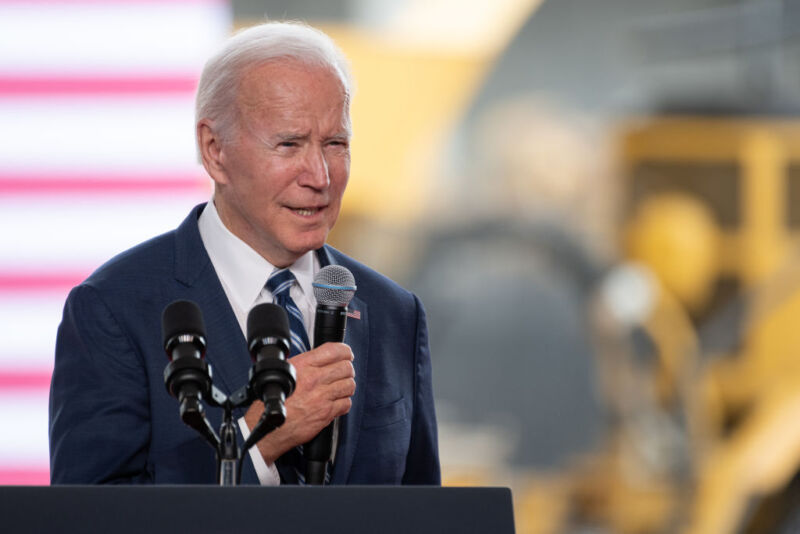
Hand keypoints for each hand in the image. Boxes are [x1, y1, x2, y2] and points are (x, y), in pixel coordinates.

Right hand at [244, 342, 354, 463]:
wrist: (268, 426)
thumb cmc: (271, 401)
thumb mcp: (284, 373)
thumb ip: (304, 364)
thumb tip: (321, 358)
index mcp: (303, 365)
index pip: (334, 350)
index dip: (345, 351)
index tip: (347, 355)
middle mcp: (313, 379)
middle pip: (346, 367)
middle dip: (347, 370)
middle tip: (343, 373)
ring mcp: (321, 396)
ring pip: (349, 384)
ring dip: (346, 386)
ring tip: (339, 388)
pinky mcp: (325, 413)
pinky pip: (346, 403)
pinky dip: (343, 403)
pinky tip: (335, 402)